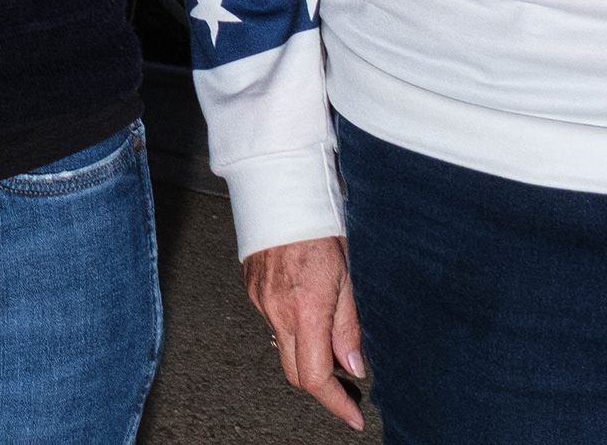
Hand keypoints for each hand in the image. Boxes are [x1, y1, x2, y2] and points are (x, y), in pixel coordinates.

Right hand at [242, 237, 367, 429]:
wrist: (283, 190)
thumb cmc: (321, 224)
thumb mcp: (350, 277)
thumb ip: (350, 326)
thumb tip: (354, 367)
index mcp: (307, 309)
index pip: (317, 377)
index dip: (336, 404)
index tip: (352, 415)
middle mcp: (278, 310)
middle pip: (296, 373)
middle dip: (322, 384)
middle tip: (345, 379)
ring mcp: (261, 301)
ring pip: (285, 347)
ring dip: (308, 350)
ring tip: (330, 326)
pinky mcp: (253, 290)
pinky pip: (274, 322)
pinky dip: (294, 326)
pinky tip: (308, 303)